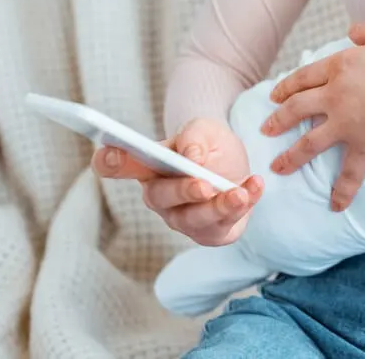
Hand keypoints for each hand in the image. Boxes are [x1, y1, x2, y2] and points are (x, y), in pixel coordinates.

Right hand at [91, 118, 262, 245]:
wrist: (233, 165)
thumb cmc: (209, 147)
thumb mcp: (205, 130)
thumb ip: (195, 136)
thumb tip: (192, 156)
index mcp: (148, 167)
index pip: (119, 165)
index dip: (110, 161)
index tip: (109, 154)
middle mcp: (160, 197)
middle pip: (162, 198)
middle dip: (184, 192)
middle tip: (204, 185)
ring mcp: (182, 219)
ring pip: (194, 220)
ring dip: (219, 207)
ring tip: (240, 194)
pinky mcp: (210, 233)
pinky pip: (224, 227)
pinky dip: (244, 207)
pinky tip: (255, 187)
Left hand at [261, 21, 364, 210]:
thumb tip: (352, 32)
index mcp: (342, 67)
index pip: (305, 77)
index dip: (288, 86)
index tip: (275, 95)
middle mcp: (336, 97)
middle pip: (298, 109)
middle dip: (279, 120)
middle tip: (266, 129)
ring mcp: (346, 125)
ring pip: (309, 143)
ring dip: (291, 156)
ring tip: (277, 167)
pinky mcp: (363, 148)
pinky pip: (349, 174)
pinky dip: (342, 191)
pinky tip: (334, 206)